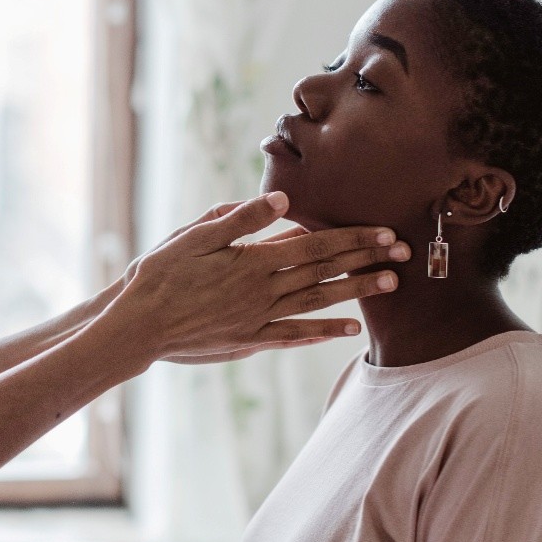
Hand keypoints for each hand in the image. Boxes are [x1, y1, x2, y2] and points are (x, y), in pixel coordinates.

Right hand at [107, 192, 405, 364]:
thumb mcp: (193, 237)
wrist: (137, 326)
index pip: (313, 245)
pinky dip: (323, 332)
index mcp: (251, 262)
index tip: (384, 232)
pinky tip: (347, 330)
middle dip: (365, 261)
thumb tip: (284, 201)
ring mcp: (257, 319)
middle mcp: (262, 292)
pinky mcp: (247, 340)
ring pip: (317, 304)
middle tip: (404, 254)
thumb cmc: (159, 276)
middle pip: (323, 273)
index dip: (352, 238)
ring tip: (389, 287)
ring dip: (354, 294)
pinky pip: (294, 336)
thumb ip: (240, 219)